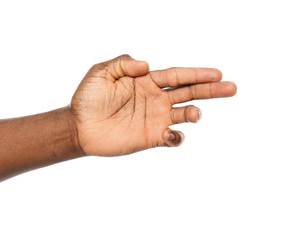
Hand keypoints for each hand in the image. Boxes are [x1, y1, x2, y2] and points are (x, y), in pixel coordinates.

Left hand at [71, 55, 236, 155]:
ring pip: (184, 114)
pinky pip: (172, 138)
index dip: (197, 74)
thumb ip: (123, 63)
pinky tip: (170, 134)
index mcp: (146, 82)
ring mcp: (154, 119)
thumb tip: (147, 66)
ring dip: (195, 112)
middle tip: (231, 88)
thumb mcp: (101, 72)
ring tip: (195, 113)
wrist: (79, 127)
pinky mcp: (150, 137)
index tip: (217, 74)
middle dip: (210, 90)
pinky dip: (177, 137)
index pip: (177, 76)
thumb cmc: (88, 98)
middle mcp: (155, 99)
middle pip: (188, 92)